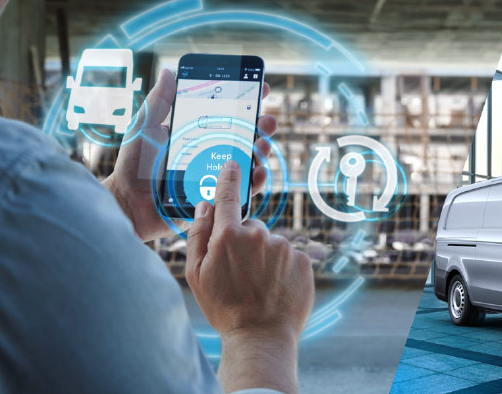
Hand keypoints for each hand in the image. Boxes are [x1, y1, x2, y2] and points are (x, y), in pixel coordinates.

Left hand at [103, 69, 277, 240]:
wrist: (128, 202)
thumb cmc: (133, 165)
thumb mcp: (144, 127)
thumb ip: (159, 101)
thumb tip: (170, 71)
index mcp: (197, 133)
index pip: (227, 114)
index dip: (246, 101)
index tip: (262, 88)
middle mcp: (210, 152)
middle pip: (245, 136)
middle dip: (261, 126)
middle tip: (266, 120)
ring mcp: (216, 174)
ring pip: (249, 161)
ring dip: (262, 151)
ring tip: (263, 144)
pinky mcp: (217, 197)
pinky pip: (243, 190)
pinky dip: (255, 181)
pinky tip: (258, 172)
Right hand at [185, 161, 313, 392]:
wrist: (261, 336)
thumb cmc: (224, 308)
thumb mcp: (197, 274)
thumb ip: (198, 236)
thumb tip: (205, 206)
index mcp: (228, 236)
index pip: (227, 196)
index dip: (229, 177)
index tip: (232, 164)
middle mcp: (259, 234)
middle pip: (250, 227)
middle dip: (245, 243)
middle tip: (240, 274)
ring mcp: (284, 247)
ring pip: (271, 243)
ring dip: (265, 258)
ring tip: (259, 286)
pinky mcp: (303, 259)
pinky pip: (290, 256)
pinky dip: (283, 268)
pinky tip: (276, 288)